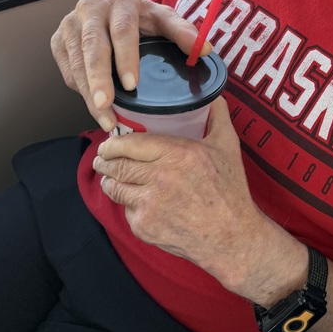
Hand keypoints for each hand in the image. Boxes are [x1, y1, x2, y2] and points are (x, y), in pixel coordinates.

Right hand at [50, 0, 210, 130]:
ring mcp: (71, 24)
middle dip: (99, 79)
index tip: (132, 84)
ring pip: (77, 62)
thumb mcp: (165, 19)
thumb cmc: (143, 18)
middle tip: (106, 106)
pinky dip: (80, 91)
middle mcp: (91, 6)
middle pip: (93, 47)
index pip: (122, 29)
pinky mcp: (59, 41)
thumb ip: (183, 32)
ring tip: (105, 118)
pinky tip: (95, 106)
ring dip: (89, 93)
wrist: (115, 10)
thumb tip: (204, 49)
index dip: (126, 57)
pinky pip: (67, 70)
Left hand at [92, 97, 306, 303]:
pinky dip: (128, 204)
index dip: (114, 143)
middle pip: (118, 165)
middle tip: (101, 157)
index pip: (132, 143)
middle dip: (104, 160)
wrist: (231, 236)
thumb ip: (218, 116)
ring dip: (108, 180)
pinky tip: (135, 200)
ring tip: (109, 176)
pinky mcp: (144, 226)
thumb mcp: (228, 146)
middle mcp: (160, 177)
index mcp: (178, 153)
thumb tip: (213, 95)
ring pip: (115, 187)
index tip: (109, 142)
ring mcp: (150, 204)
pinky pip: (126, 210)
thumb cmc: (230, 190)